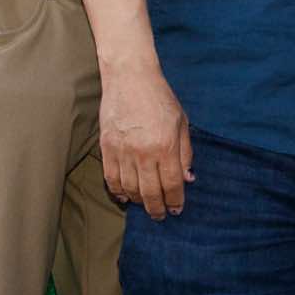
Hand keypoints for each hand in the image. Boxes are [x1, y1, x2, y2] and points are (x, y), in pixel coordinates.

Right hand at [99, 61, 193, 219]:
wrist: (130, 78)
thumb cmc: (160, 98)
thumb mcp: (182, 122)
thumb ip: (185, 152)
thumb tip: (187, 179)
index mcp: (166, 145)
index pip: (171, 185)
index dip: (175, 201)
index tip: (177, 209)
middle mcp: (144, 152)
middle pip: (150, 193)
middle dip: (157, 209)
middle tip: (161, 216)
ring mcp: (123, 151)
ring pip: (129, 189)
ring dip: (138, 202)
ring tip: (145, 204)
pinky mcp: (106, 148)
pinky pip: (111, 179)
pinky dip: (118, 192)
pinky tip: (125, 197)